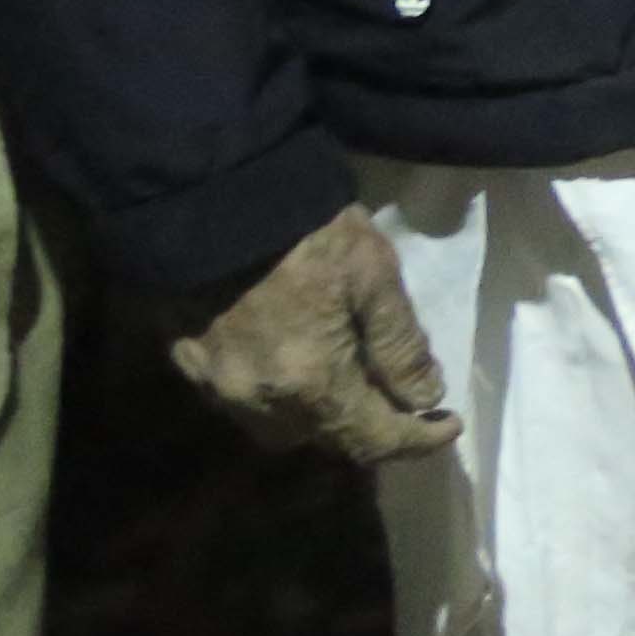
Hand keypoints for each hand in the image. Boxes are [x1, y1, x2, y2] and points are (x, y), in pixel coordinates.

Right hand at [170, 203, 455, 469]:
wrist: (213, 194)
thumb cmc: (307, 230)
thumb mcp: (375, 276)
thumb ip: (400, 345)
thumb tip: (424, 398)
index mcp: (309, 382)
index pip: (371, 439)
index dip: (416, 441)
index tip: (448, 426)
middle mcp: (257, 401)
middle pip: (323, 440)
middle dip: (367, 429)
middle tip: (403, 401)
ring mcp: (215, 386)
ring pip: (278, 429)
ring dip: (319, 419)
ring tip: (352, 385)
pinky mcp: (187, 365)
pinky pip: (241, 403)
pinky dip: (277, 398)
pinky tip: (295, 366)